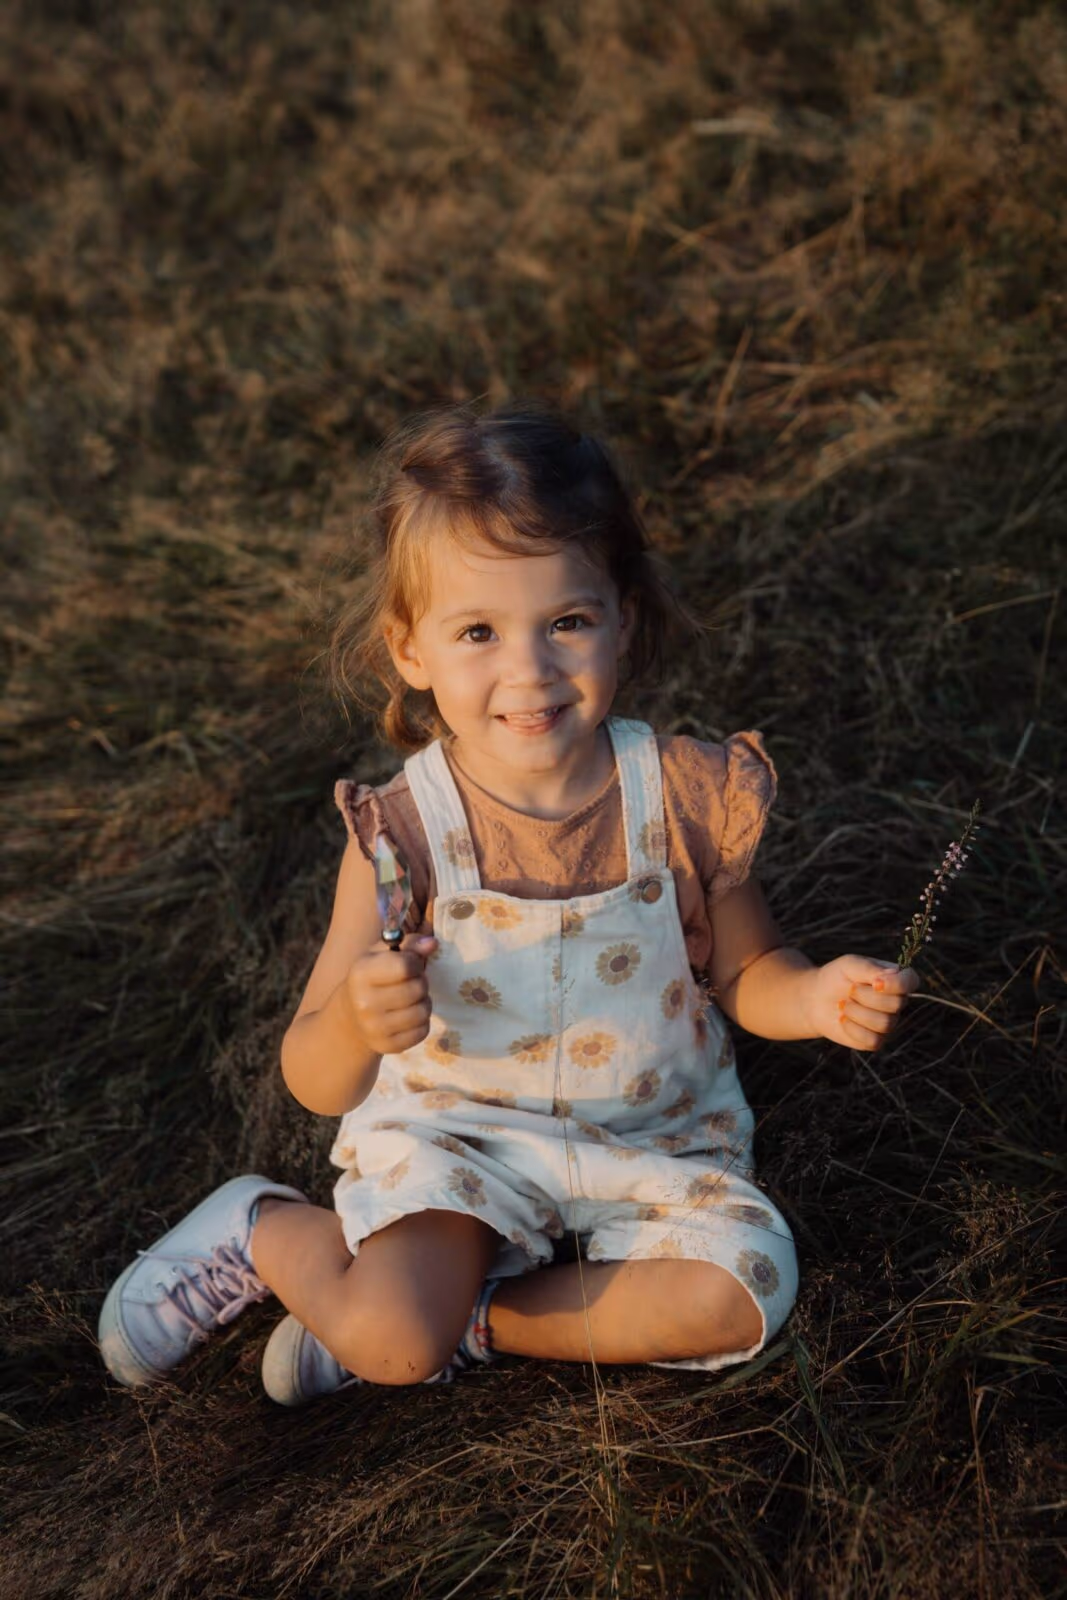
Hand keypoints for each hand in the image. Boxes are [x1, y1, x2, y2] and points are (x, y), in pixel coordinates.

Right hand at [344, 933, 437, 1055]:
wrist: (350, 1017)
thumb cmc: (372, 978)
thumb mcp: (383, 955)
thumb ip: (409, 944)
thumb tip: (432, 944)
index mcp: (361, 974)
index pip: (405, 966)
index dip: (416, 963)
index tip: (411, 965)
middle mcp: (364, 1003)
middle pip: (417, 989)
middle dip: (421, 983)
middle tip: (412, 983)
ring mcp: (374, 1028)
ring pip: (423, 1012)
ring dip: (424, 1003)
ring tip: (412, 999)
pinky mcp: (387, 1047)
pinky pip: (422, 1032)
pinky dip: (422, 1022)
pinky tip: (409, 1016)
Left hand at [806, 955, 920, 1049]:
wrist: (815, 999)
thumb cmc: (836, 977)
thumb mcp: (849, 965)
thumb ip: (870, 968)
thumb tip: (891, 976)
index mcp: (894, 979)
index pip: (911, 981)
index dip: (898, 984)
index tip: (875, 983)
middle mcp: (896, 1002)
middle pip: (897, 1004)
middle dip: (866, 996)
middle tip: (849, 990)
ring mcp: (887, 1023)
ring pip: (884, 1024)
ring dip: (857, 1012)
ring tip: (843, 1004)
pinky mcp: (875, 1041)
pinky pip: (873, 1040)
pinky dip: (852, 1028)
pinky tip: (842, 1019)